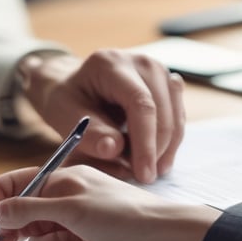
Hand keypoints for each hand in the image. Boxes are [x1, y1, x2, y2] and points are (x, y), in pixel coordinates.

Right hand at [0, 165, 220, 240]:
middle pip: (19, 209)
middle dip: (12, 223)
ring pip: (32, 231)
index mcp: (58, 179)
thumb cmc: (120, 213)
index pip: (15, 183)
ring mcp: (66, 220)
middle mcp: (59, 198)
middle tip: (4, 238)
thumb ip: (30, 209)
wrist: (157, 238)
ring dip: (35, 238)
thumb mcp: (70, 207)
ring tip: (55, 240)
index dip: (1, 200)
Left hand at [17, 50, 184, 182]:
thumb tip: (113, 149)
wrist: (74, 86)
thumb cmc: (67, 100)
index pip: (140, 103)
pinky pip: (177, 117)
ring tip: (147, 171)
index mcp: (111, 64)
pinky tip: (154, 159)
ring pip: (175, 115)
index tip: (143, 173)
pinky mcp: (167, 84)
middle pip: (162, 110)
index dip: (145, 141)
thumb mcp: (64, 115)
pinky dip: (169, 141)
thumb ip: (88, 132)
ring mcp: (158, 71)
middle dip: (156, 149)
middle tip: (144, 178)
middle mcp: (140, 62)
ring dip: (165, 148)